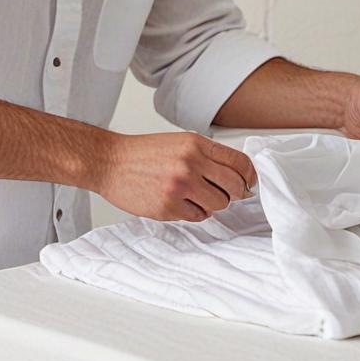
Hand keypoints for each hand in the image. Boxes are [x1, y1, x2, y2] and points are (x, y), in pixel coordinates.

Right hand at [96, 131, 256, 222]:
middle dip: (234, 194)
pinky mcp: (168, 207)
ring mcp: (179, 186)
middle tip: (225, 194)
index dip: (249, 177)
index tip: (248, 184)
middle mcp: (190, 163)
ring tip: (195, 197)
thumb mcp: (180, 142)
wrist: (110, 162)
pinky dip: (194, 213)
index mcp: (196, 144)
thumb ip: (208, 156)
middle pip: (235, 187)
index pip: (240, 163)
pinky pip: (198, 217)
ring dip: (212, 204)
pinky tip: (180, 203)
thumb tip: (238, 178)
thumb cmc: (143, 153)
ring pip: (219, 205)